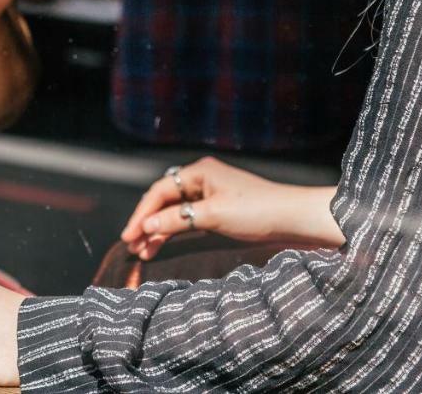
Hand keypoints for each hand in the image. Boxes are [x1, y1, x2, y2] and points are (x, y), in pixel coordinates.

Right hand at [121, 158, 342, 259]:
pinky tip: (161, 245)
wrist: (292, 218)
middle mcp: (201, 178)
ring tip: (143, 251)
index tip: (129, 235)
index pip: (160, 191)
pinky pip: (187, 218)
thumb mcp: (214, 216)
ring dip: (158, 230)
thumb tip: (148, 225)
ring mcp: (209, 193)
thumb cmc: (256, 211)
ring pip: (174, 211)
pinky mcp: (217, 208)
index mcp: (199, 171)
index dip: (142, 214)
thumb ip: (178, 219)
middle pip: (164, 200)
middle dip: (147, 222)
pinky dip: (174, 231)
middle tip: (132, 246)